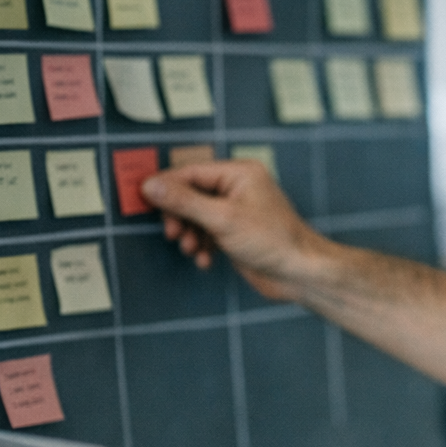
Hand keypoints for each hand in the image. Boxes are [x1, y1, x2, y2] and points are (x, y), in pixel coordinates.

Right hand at [141, 160, 321, 300]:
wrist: (300, 274)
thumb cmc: (272, 241)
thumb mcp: (222, 219)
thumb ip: (184, 201)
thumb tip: (150, 185)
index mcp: (239, 173)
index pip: (190, 172)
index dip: (166, 187)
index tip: (145, 202)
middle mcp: (238, 188)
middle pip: (190, 194)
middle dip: (179, 215)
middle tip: (174, 234)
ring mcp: (237, 211)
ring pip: (196, 216)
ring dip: (189, 233)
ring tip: (192, 249)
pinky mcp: (236, 232)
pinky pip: (207, 232)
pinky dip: (202, 245)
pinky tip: (205, 260)